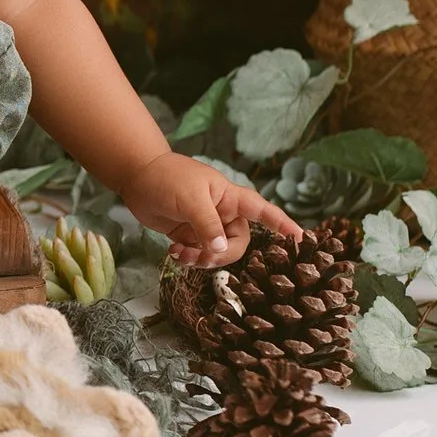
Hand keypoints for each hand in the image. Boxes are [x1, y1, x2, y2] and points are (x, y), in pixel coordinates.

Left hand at [118, 151, 300, 267]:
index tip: (301, 239)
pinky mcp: (189, 236)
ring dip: (203, 259)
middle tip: (202, 255)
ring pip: (218, 253)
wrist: (136, 177)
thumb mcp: (190, 199)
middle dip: (223, 254)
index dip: (282, 224)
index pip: (263, 211)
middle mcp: (223, 213)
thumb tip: (220, 250)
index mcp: (230, 198)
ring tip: (182, 254)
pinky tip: (174, 253)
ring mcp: (206, 226)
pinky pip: (200, 255)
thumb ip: (207, 225)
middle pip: (239, 243)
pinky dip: (189, 259)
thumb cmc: (168, 178)